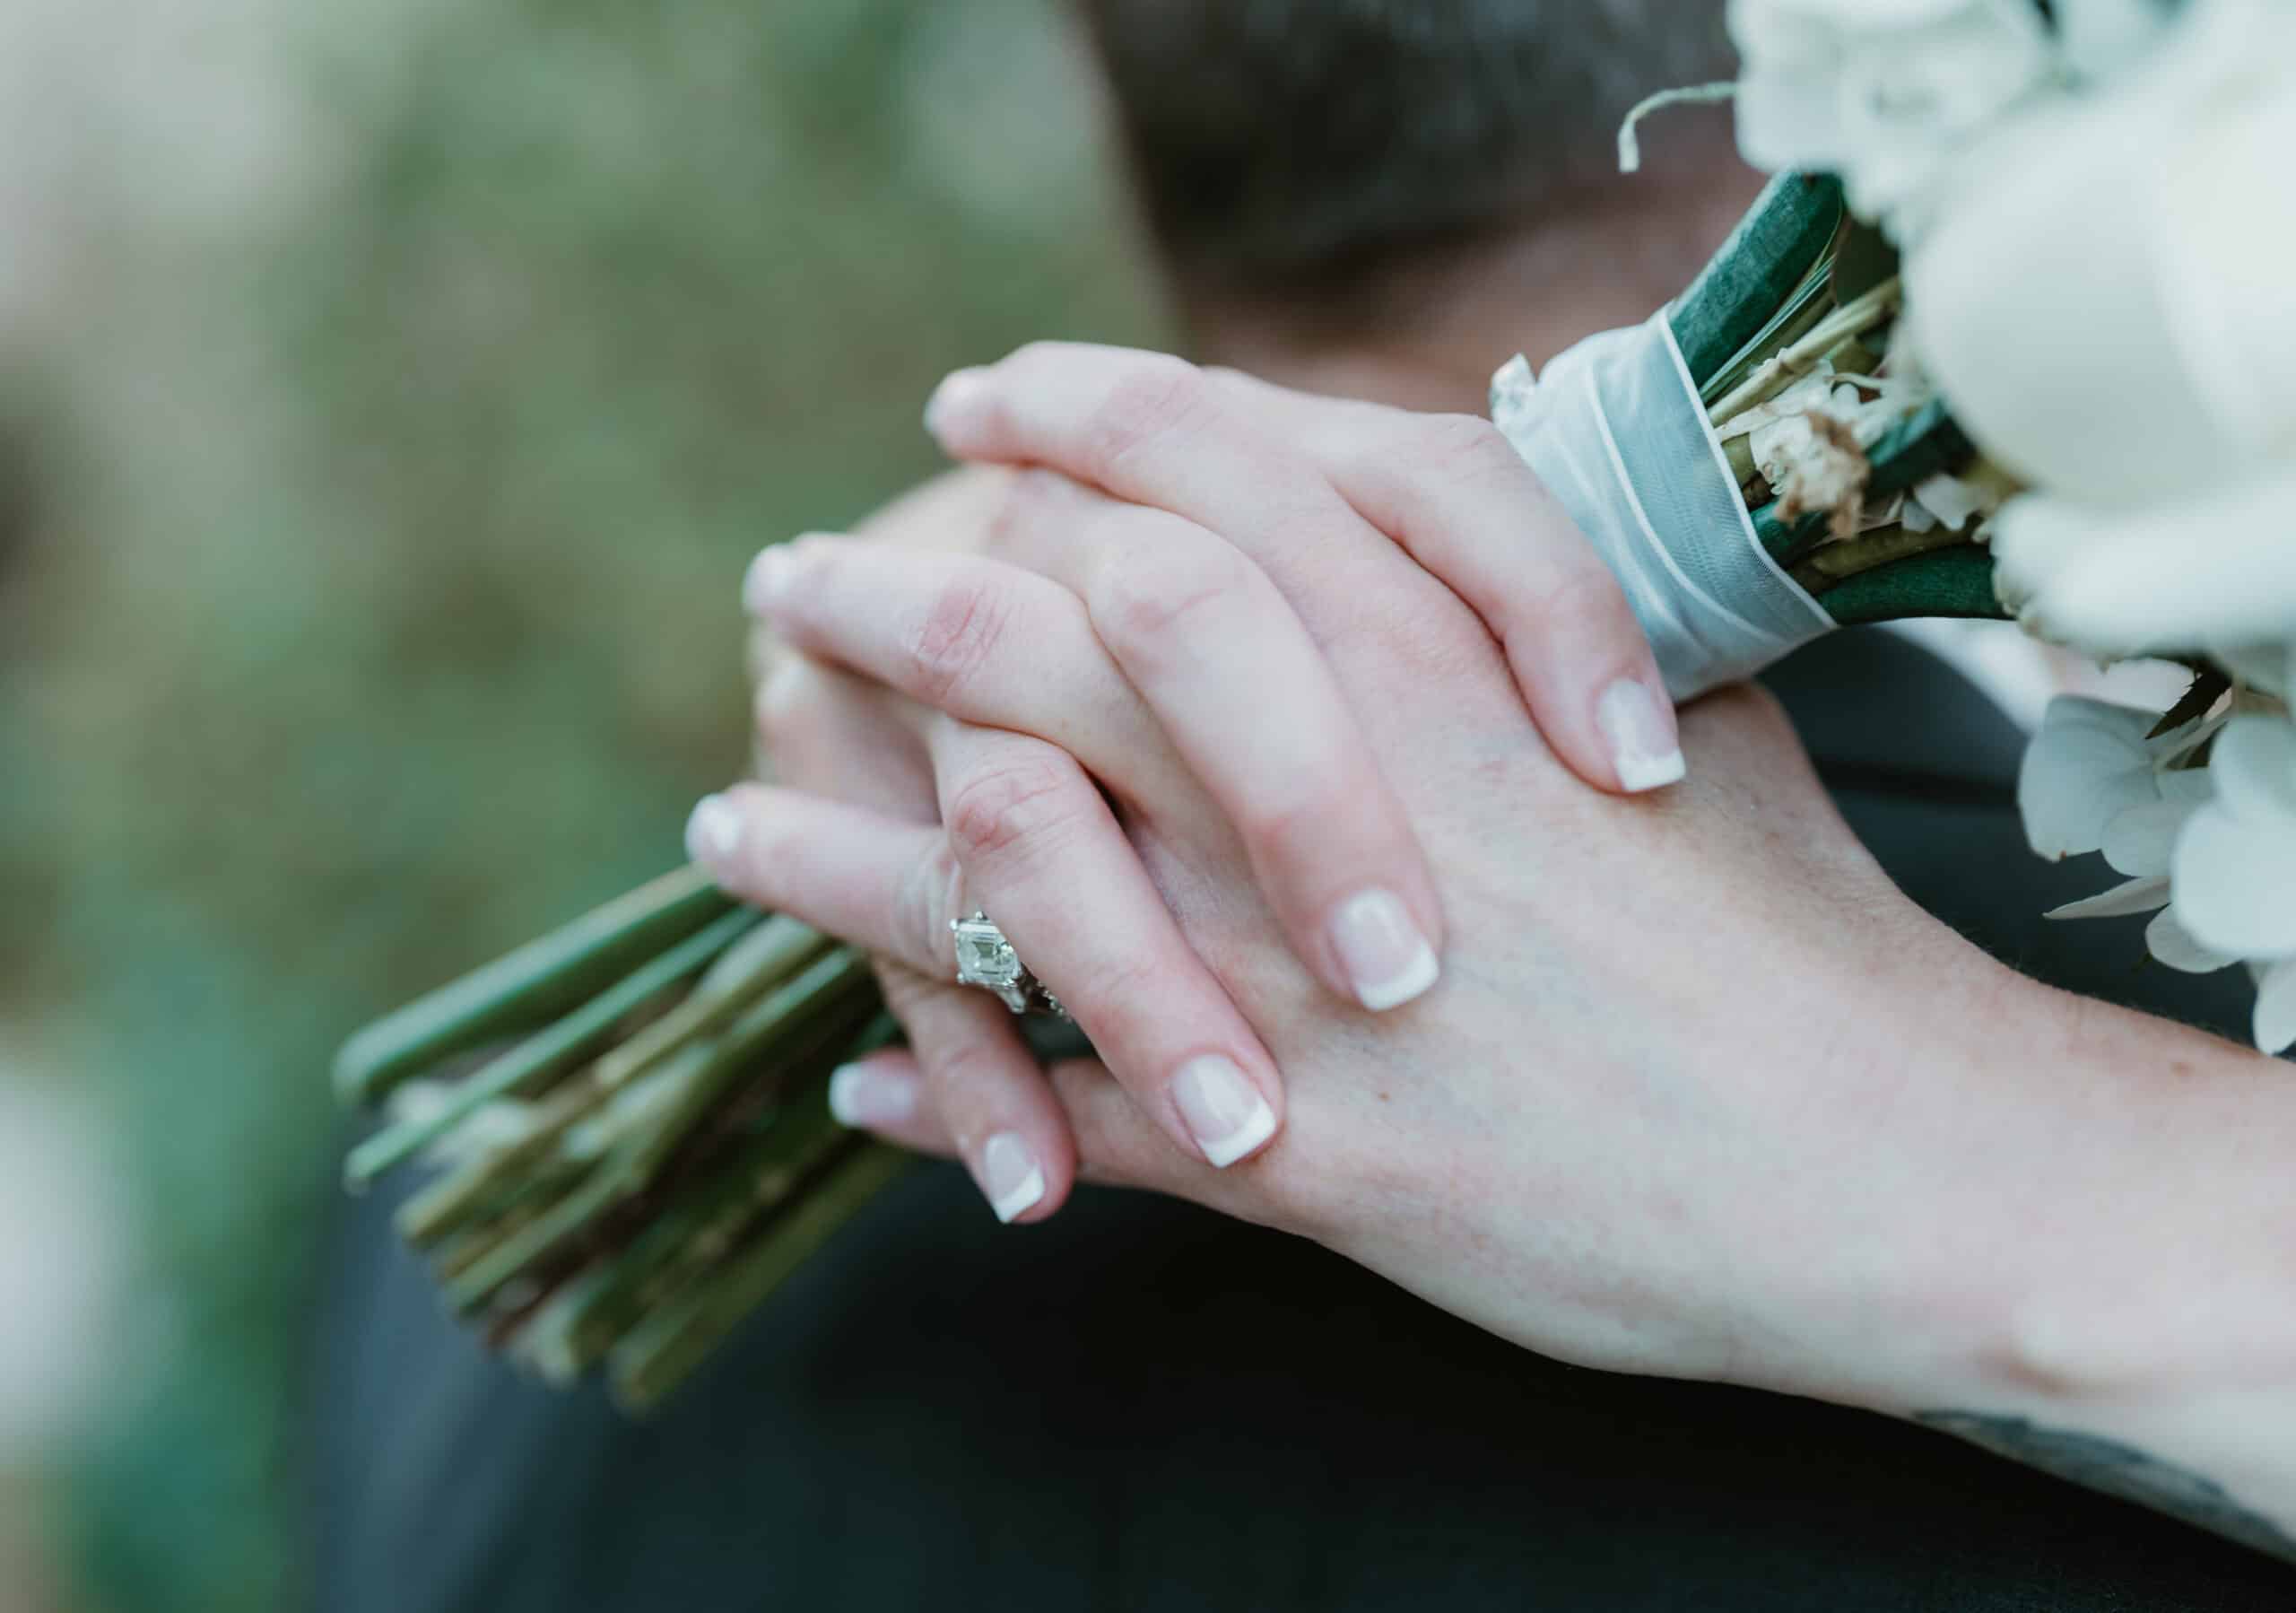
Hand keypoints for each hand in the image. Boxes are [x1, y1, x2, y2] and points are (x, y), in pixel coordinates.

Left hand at [707, 476, 1974, 1393]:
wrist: (1869, 1161)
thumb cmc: (1786, 926)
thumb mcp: (1671, 703)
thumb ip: (1522, 619)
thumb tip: (1440, 536)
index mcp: (1418, 652)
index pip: (1181, 476)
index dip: (1064, 422)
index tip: (979, 404)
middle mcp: (1307, 787)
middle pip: (1017, 640)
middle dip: (881, 598)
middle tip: (794, 575)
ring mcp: (1270, 976)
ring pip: (969, 875)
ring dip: (822, 849)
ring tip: (726, 820)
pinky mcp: (1272, 1152)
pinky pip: (1042, 1103)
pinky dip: (934, 1085)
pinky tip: (855, 1071)